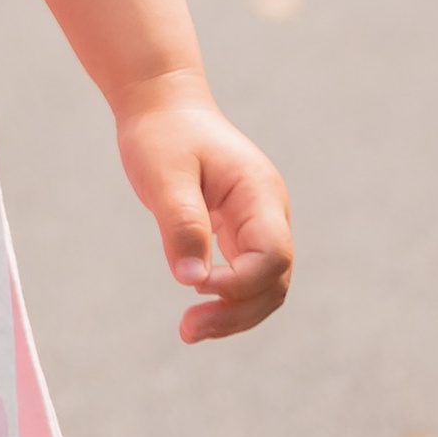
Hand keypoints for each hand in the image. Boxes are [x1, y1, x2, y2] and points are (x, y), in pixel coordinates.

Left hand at [113, 78, 292, 344]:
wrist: (162, 106)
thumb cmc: (162, 134)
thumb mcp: (164, 174)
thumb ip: (181, 224)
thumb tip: (192, 281)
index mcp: (260, 194)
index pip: (272, 255)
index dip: (240, 282)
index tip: (194, 285)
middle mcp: (268, 213)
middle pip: (275, 280)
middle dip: (238, 312)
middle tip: (188, 330)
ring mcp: (257, 224)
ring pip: (264, 286)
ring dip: (233, 313)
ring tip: (189, 330)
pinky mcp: (239, 233)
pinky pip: (245, 277)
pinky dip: (226, 300)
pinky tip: (197, 313)